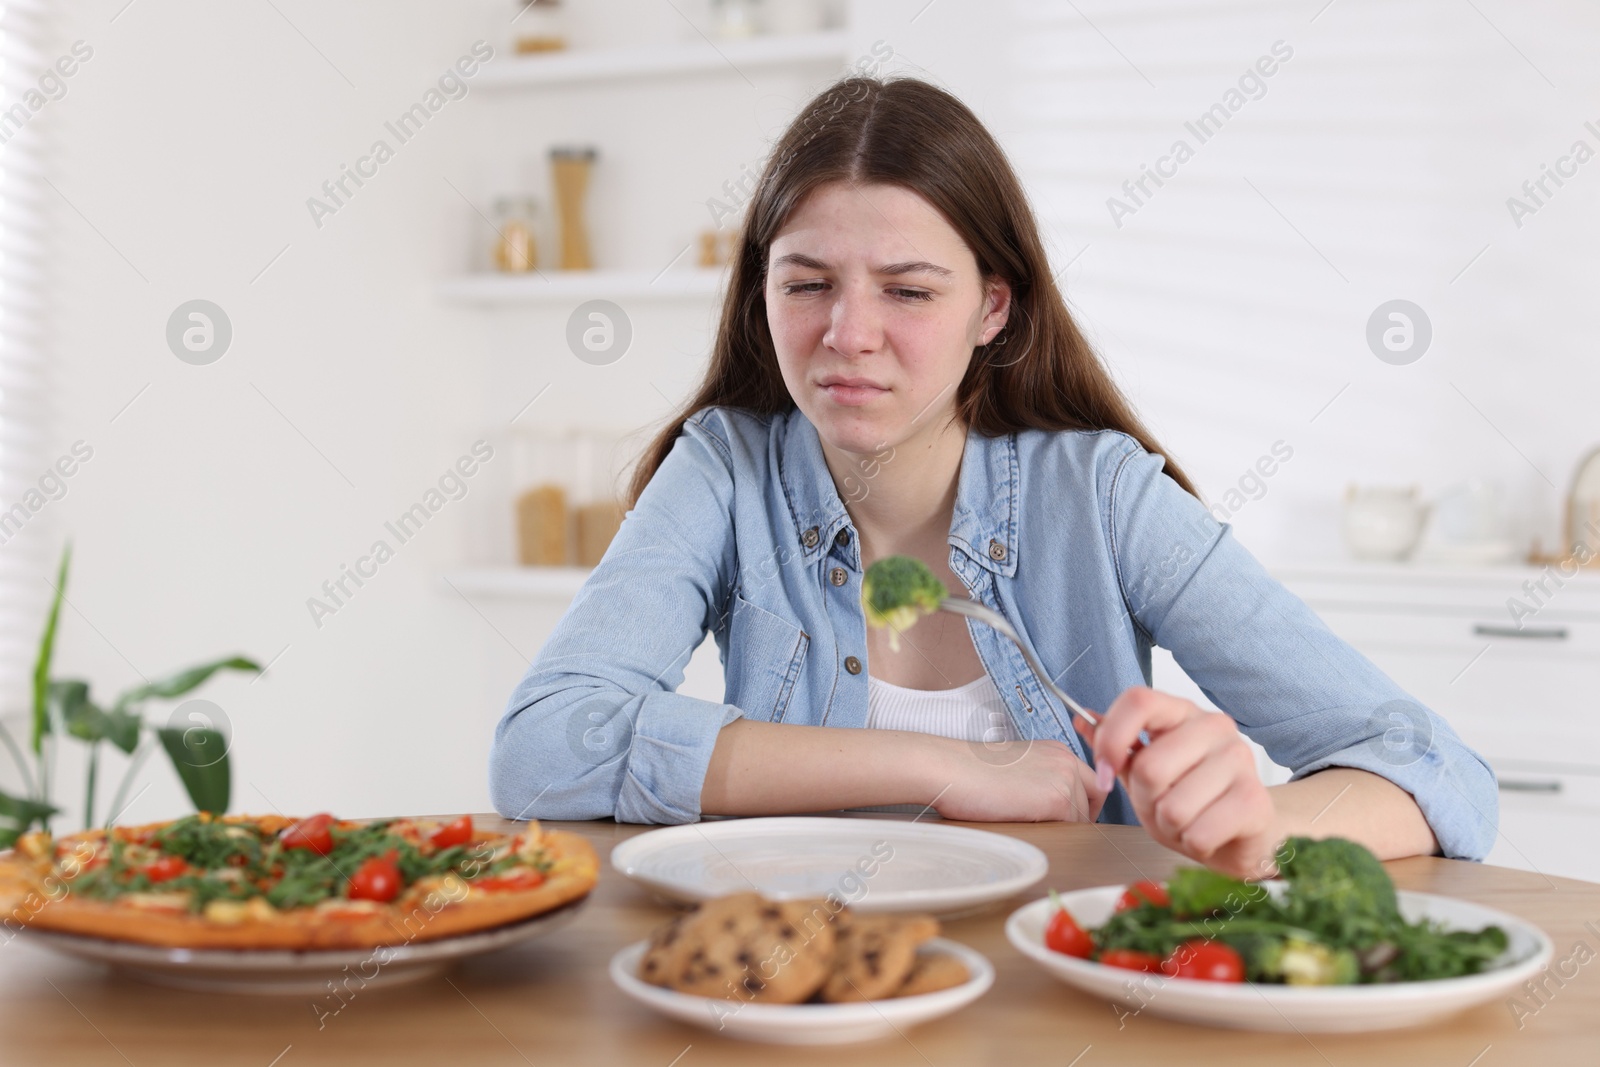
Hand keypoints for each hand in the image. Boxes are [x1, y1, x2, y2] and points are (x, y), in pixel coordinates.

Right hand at [932, 738, 1108, 822]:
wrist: (950, 768)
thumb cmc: (970, 772)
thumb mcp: (1017, 769)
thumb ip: (1041, 781)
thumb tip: (1054, 811)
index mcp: (1056, 750)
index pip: (1091, 782)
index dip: (1084, 804)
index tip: (1070, 819)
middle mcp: (1066, 760)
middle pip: (1094, 800)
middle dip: (1080, 818)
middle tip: (1057, 831)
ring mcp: (1064, 779)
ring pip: (1082, 818)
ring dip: (1064, 828)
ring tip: (1034, 830)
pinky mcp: (1056, 800)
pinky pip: (1070, 829)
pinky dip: (1054, 835)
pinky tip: (1030, 830)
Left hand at [1082, 686, 1281, 878]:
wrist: (1244, 832)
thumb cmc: (1191, 799)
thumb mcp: (1145, 771)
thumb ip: (1117, 746)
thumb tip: (1081, 720)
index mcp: (1182, 712)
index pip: (1138, 701)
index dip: (1111, 738)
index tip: (1105, 772)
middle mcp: (1215, 726)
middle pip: (1150, 767)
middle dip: (1145, 800)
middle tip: (1161, 806)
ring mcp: (1240, 760)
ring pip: (1173, 807)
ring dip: (1170, 827)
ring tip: (1187, 822)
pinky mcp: (1255, 800)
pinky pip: (1198, 833)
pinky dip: (1193, 845)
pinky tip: (1207, 835)